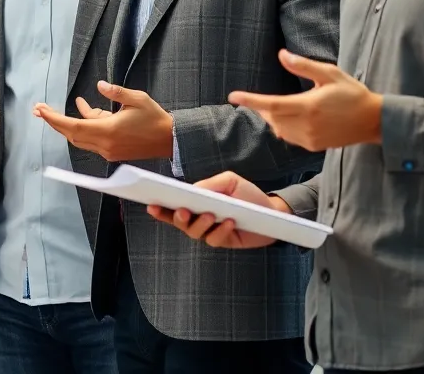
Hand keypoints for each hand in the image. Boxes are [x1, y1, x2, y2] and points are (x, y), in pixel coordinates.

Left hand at [33, 81, 172, 161]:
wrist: (170, 140)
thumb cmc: (155, 118)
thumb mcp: (137, 98)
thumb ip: (116, 92)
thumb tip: (99, 85)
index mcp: (108, 132)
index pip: (73, 127)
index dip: (54, 119)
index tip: (41, 111)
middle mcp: (105, 145)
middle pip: (71, 134)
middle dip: (54, 122)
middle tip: (39, 109)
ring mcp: (108, 151)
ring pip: (80, 137)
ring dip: (67, 124)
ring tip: (54, 110)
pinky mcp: (112, 152)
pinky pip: (91, 138)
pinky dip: (85, 125)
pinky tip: (84, 107)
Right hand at [146, 171, 287, 248]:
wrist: (272, 211)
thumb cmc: (247, 194)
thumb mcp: (229, 181)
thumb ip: (209, 184)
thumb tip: (190, 190)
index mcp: (196, 202)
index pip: (173, 206)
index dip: (160, 208)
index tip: (151, 204)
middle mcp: (199, 217)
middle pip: (179, 222)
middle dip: (178, 217)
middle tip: (184, 211)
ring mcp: (210, 231)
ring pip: (195, 232)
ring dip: (201, 224)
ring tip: (212, 215)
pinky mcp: (223, 241)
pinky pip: (215, 239)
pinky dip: (221, 230)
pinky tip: (230, 222)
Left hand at [229, 49, 382, 151]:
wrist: (373, 121)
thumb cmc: (352, 93)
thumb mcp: (330, 74)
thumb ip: (303, 66)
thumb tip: (282, 55)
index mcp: (308, 106)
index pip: (271, 104)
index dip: (250, 101)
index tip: (233, 96)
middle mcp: (307, 125)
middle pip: (272, 118)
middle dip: (262, 108)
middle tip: (258, 100)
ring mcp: (310, 138)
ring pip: (279, 129)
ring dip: (273, 118)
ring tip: (276, 108)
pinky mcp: (314, 146)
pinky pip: (290, 137)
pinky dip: (284, 128)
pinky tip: (292, 119)